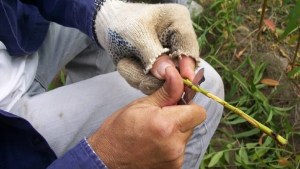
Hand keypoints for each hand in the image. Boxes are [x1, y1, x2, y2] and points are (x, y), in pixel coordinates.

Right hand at [88, 66, 205, 168]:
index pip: (198, 112)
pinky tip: (154, 144)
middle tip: (161, 118)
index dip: (190, 106)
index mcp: (166, 125)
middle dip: (181, 118)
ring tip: (155, 133)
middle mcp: (174, 145)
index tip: (177, 104)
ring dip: (175, 133)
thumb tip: (177, 75)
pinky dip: (171, 146)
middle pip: (192, 125)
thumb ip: (166, 92)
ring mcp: (175, 159)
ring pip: (185, 138)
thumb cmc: (118, 130)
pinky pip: (179, 151)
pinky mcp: (173, 168)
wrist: (106, 160)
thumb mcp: (140, 106)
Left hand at [94, 0, 199, 93]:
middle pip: (180, 70)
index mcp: (179, 22)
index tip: (183, 81)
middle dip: (156, 76)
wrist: (109, 27)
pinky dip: (137, 78)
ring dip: (143, 77)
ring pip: (165, 82)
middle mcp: (178, 42)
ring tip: (126, 62)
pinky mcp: (160, 71)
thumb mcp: (136, 35)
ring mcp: (170, 59)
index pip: (189, 47)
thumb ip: (153, 55)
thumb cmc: (123, 23)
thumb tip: (168, 75)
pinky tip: (127, 65)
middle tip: (136, 68)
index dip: (187, 66)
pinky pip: (154, 85)